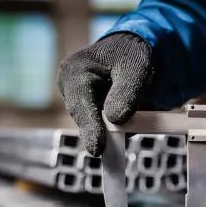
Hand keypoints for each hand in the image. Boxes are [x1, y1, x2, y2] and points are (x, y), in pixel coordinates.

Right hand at [58, 33, 152, 155]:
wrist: (131, 54)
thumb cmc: (131, 56)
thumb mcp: (136, 68)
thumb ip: (127, 92)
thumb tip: (115, 120)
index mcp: (74, 71)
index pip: (80, 104)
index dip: (90, 128)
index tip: (97, 149)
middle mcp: (69, 88)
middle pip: (85, 118)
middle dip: (103, 131)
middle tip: (114, 152)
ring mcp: (77, 102)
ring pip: (96, 126)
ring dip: (115, 127)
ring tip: (136, 110)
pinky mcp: (88, 113)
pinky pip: (103, 127)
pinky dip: (118, 127)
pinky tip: (132, 115)